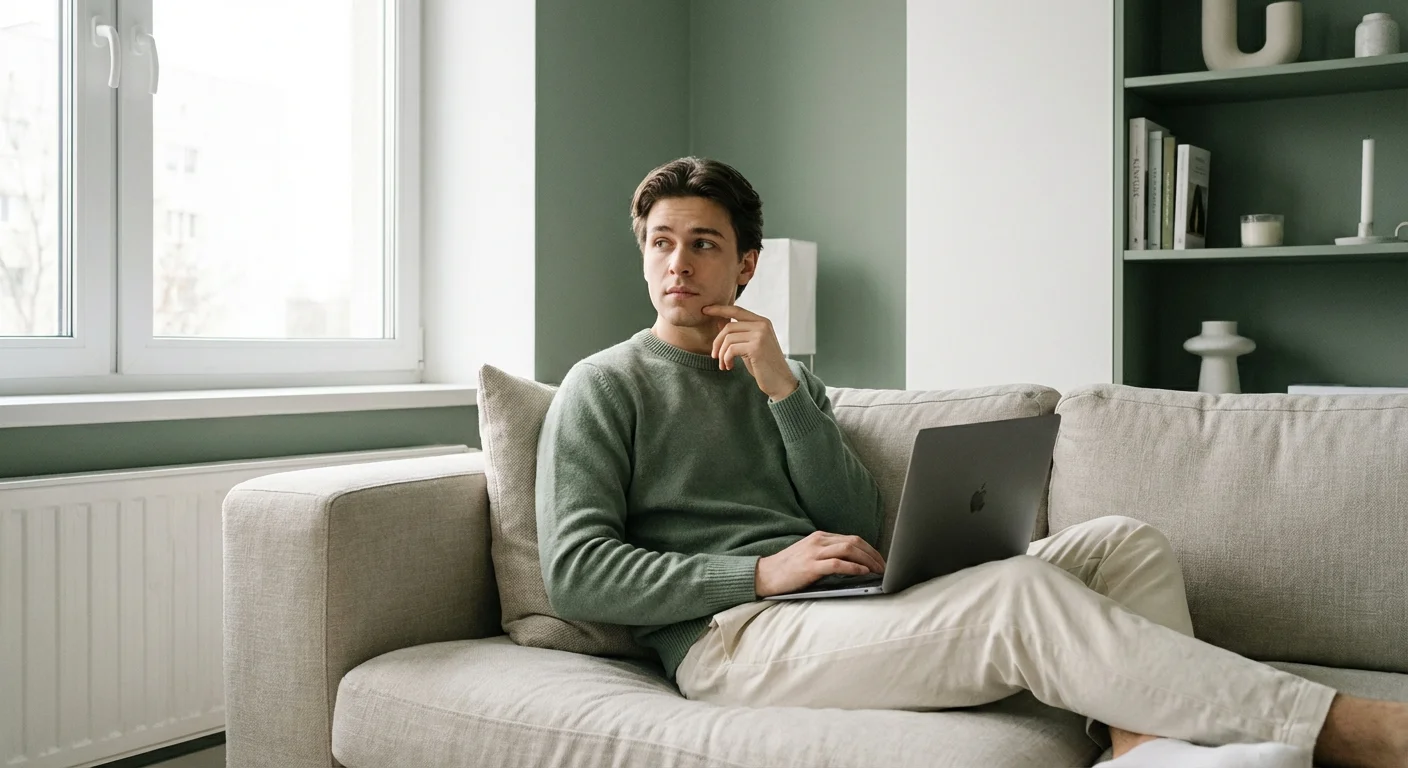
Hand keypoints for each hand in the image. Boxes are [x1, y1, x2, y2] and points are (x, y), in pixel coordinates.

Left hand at [701, 304, 799, 400]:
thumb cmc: (764, 365)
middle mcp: (762, 325)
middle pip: (729, 326)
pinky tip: (729, 367)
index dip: (719, 309)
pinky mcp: (756, 347)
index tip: (704, 310)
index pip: (737, 310)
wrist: (781, 382)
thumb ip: (737, 333)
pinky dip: (725, 359)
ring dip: (721, 353)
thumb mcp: (749, 346)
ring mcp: (760, 335)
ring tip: (723, 364)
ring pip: (728, 338)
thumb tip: (719, 320)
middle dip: (717, 342)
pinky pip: (731, 349)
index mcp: (762, 322)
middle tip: (714, 356)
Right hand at [754, 531, 886, 597]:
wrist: (764, 575)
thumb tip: (854, 564)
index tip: (880, 560)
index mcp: (820, 537)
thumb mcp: (809, 555)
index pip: (851, 539)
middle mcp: (818, 541)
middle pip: (854, 542)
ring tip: (878, 571)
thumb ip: (828, 555)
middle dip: (873, 554)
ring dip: (868, 560)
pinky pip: (837, 563)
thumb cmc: (787, 569)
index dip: (870, 549)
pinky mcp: (810, 566)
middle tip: (885, 567)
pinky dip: (853, 567)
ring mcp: (814, 552)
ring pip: (849, 549)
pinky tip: (863, 572)